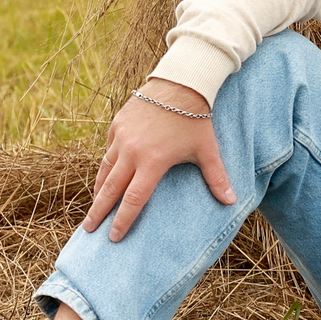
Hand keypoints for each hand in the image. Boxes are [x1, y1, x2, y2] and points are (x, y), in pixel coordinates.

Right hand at [86, 78, 235, 242]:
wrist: (180, 82)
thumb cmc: (196, 118)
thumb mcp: (207, 149)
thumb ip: (216, 177)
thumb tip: (232, 201)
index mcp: (153, 161)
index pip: (134, 199)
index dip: (123, 220)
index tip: (114, 236)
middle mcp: (132, 151)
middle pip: (110, 189)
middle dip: (99, 211)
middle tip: (89, 230)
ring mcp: (121, 137)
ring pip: (105, 169)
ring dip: (98, 190)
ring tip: (94, 207)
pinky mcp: (116, 124)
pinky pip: (108, 149)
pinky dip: (105, 165)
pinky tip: (105, 176)